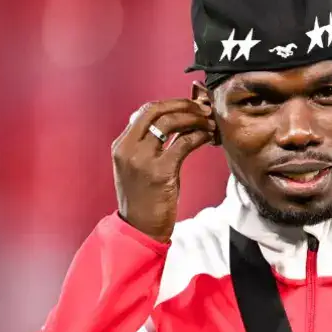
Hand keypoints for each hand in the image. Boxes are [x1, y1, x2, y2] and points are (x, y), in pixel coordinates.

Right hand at [112, 99, 215, 242]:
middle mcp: (128, 148)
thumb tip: (177, 121)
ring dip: (194, 118)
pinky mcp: (159, 172)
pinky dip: (198, 136)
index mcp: (121, 145)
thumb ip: (150, 144)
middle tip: (203, 108)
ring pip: (170, 123)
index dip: (171, 103)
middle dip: (183, 105)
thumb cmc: (144, 198)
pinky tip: (208, 137)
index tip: (190, 104)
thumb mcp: (140, 166)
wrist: (140, 228)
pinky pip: (183, 143)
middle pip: (156, 110)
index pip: (145, 110)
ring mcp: (142, 159)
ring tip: (209, 122)